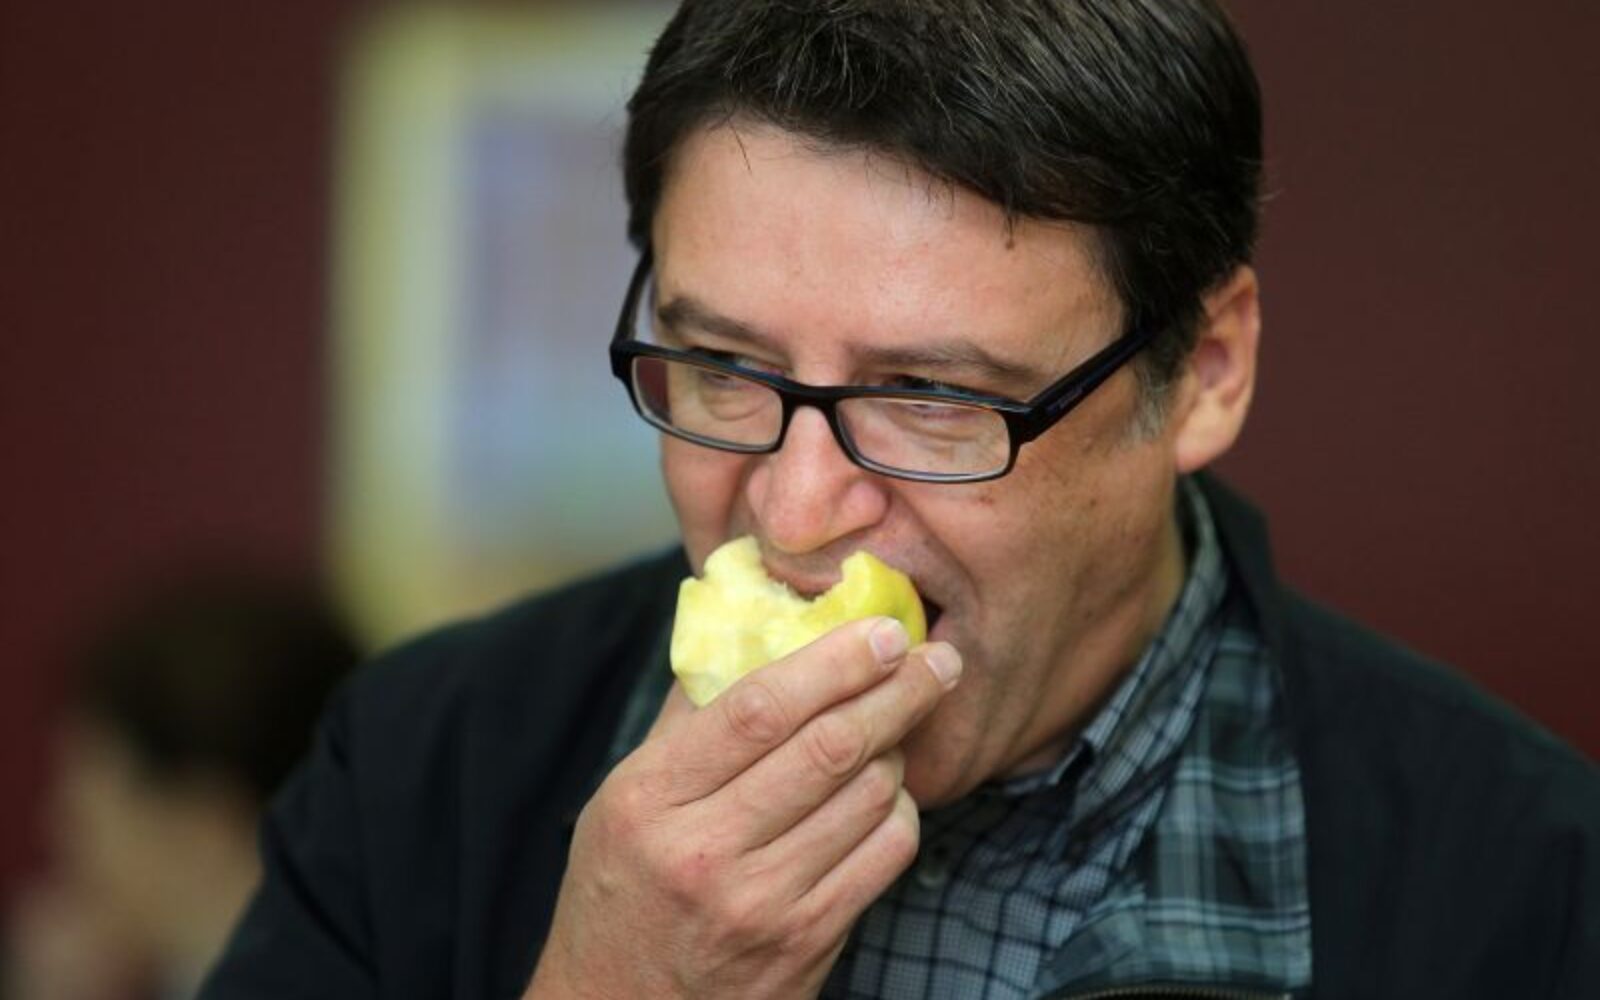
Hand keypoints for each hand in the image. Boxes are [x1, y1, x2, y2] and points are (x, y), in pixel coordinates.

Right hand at [525, 617, 961, 998]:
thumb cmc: (622, 891)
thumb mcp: (623, 798)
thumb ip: (689, 719)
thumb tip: (753, 629)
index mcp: (650, 798)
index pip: (758, 709)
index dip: (834, 662)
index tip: (883, 631)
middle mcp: (704, 851)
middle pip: (829, 748)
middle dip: (898, 691)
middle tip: (938, 657)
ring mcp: (761, 904)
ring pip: (869, 797)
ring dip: (896, 751)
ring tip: (893, 730)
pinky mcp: (805, 945)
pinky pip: (885, 855)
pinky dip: (899, 811)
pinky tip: (884, 795)